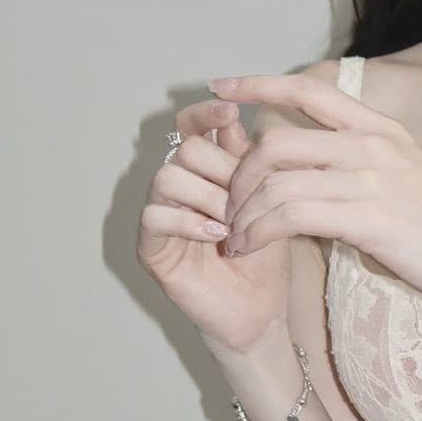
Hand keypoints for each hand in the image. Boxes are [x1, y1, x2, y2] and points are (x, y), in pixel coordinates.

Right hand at [135, 96, 293, 354]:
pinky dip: (189, 223)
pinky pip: (154, 216)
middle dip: (223, 170)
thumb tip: (242, 116)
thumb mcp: (270, 201)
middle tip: (249, 200)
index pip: (190, 126)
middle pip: (185, 148)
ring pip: (167, 177)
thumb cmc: (266, 256)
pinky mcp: (151, 247)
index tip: (230, 109)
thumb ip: (254, 162)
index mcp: (206, 171)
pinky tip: (218, 237)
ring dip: (208, 197)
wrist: (262, 310)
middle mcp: (179, 187)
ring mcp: (161, 216)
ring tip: (234, 222)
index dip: (204, 112)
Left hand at [214, 70, 421, 316]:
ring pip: (275, 182)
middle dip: (236, 176)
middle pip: (275, 142)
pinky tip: (251, 247)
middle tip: (226, 208)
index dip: (257, 84)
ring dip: (242, 213)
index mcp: (381, 129)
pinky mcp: (368, 218)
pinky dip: (258, 231)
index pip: (307, 89)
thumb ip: (364, 166)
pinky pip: (290, 215)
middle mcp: (372, 145)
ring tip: (234, 238)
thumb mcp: (409, 178)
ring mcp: (371, 179)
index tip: (219, 87)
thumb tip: (320, 172)